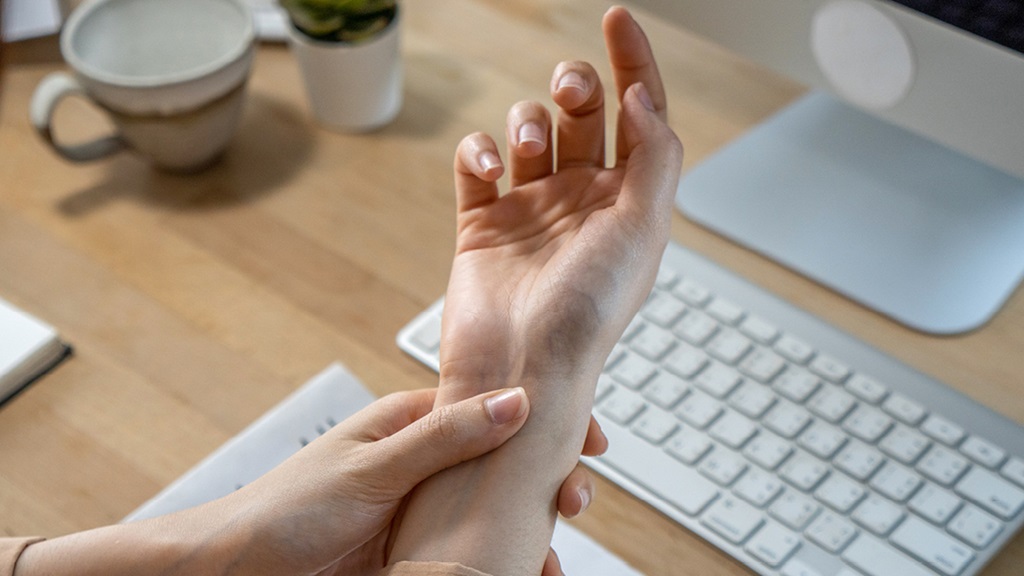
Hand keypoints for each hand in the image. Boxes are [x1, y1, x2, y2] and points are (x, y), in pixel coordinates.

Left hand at [204, 387, 604, 575]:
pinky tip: (523, 572)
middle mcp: (425, 462)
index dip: (545, 419)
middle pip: (504, 462)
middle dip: (545, 477)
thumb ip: (445, 436)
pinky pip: (473, 552)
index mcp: (412, 423)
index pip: (495, 409)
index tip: (586, 438)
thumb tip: (514, 400)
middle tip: (574, 499)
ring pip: (494, 510)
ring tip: (555, 550)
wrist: (236, 571)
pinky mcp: (420, 550)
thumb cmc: (284, 509)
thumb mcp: (372, 468)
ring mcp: (425, 508)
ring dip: (529, 527)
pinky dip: (502, 561)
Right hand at [438, 6, 682, 408]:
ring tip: (525, 146)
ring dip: (526, 121)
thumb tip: (643, 95)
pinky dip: (478, 151)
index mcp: (630, 201)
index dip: (634, 63)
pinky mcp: (483, 223)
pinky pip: (476, 164)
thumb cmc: (588, 312)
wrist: (522, 368)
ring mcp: (532, 210)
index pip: (639, 115)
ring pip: (528, 131)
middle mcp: (583, 200)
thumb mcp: (644, 228)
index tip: (618, 17)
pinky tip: (488, 167)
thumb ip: (654, 153)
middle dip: (576, 87)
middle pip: (582, 113)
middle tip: (570, 89)